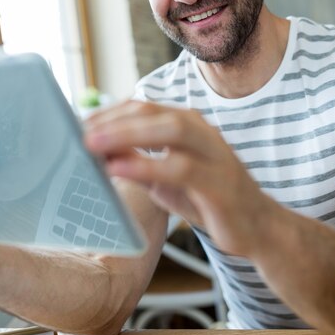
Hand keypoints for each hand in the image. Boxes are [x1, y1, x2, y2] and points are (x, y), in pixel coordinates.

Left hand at [84, 100, 268, 255]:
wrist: (257, 227)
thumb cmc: (208, 198)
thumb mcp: (166, 178)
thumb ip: (138, 162)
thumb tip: (98, 152)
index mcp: (189, 125)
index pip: (143, 108)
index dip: (109, 113)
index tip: (78, 123)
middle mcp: (203, 132)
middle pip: (153, 112)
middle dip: (113, 119)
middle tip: (78, 131)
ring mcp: (214, 154)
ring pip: (170, 130)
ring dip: (126, 135)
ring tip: (92, 145)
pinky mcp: (220, 183)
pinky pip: (181, 168)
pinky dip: (146, 166)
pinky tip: (118, 170)